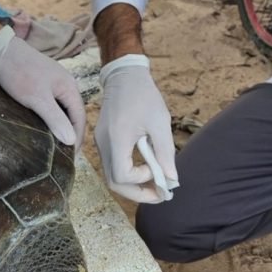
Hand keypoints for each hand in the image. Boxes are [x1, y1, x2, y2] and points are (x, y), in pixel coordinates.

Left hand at [0, 26, 84, 147]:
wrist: (0, 50)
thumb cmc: (19, 73)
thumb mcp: (38, 99)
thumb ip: (55, 119)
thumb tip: (71, 140)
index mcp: (70, 88)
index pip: (80, 118)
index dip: (76, 138)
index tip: (70, 157)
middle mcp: (66, 84)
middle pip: (72, 114)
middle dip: (69, 133)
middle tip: (62, 154)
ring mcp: (53, 82)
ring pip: (61, 108)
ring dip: (59, 125)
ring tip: (53, 143)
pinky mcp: (41, 82)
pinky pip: (51, 103)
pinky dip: (50, 116)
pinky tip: (42, 125)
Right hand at [95, 54, 177, 202]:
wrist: (123, 76)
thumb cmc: (143, 96)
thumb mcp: (160, 122)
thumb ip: (165, 153)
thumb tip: (172, 179)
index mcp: (116, 138)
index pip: (121, 175)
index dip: (141, 180)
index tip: (157, 170)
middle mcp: (103, 144)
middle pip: (113, 182)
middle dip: (137, 193)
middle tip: (159, 195)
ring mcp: (100, 143)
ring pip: (111, 176)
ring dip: (132, 185)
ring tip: (154, 184)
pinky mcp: (102, 140)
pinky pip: (111, 164)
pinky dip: (127, 173)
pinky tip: (144, 167)